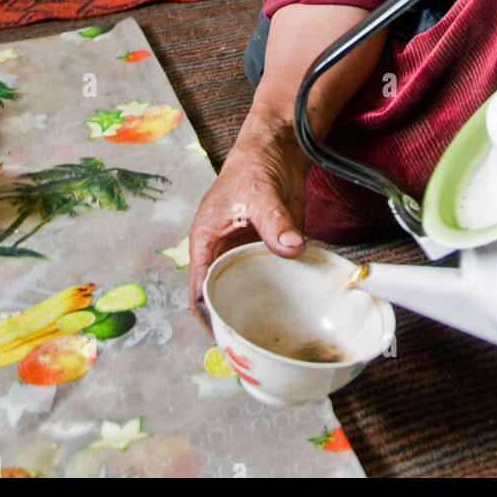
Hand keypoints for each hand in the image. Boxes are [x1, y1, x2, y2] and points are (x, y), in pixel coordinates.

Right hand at [188, 114, 309, 330]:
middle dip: (234, 321)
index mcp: (206, 244)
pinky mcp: (272, 249)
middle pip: (223, 297)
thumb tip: (292, 247)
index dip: (208, 318)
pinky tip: (297, 307)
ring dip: (259, 309)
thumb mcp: (259, 194)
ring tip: (275, 336)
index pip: (199, 291)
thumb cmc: (253, 166)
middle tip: (254, 348)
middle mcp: (224, 254)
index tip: (225, 339)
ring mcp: (248, 253)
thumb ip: (274, 221)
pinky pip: (274, 277)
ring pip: (248, 291)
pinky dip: (282, 292)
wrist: (279, 147)